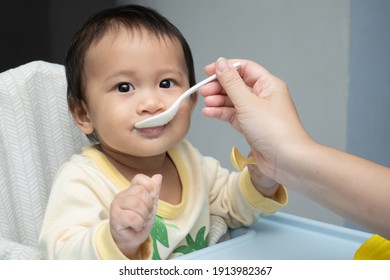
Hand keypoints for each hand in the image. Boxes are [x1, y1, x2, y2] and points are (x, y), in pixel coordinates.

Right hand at [110, 173, 161, 257]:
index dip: (150, 187)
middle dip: (148, 206)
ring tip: (140, 221)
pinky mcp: (115, 218)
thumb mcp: (151, 206)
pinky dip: (138, 224)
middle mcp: (121, 195)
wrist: (130, 240)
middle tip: (145, 215)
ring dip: (143, 216)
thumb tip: (158, 176)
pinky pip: (132, 217)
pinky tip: (135, 226)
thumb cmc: (139, 222)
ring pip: (136, 204)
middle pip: (140, 192)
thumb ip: (154, 192)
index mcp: (131, 190)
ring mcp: (116, 205)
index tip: (151, 199)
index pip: (139, 178)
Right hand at [201, 57, 310, 179]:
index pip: (244, 68)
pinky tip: (209, 112)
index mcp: (268, 85)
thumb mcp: (248, 103)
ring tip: (206, 103)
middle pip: (237, 85)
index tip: (208, 72)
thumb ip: (231, 82)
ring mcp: (257, 112)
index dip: (225, 68)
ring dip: (218, 101)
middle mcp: (264, 96)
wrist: (286, 159)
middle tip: (204, 91)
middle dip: (219, 86)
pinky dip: (221, 113)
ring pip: (233, 101)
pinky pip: (233, 115)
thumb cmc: (274, 130)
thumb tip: (220, 63)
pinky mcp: (251, 126)